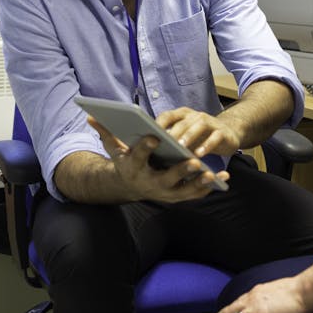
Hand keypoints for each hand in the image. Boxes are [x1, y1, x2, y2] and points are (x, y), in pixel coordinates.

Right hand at [89, 116, 227, 201]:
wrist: (130, 186)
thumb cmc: (125, 161)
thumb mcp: (114, 148)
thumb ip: (106, 132)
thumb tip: (91, 116)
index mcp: (134, 168)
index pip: (139, 157)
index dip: (146, 147)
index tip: (155, 136)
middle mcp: (149, 183)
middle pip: (166, 178)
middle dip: (180, 171)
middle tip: (193, 161)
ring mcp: (164, 193)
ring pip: (183, 190)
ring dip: (198, 183)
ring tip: (211, 173)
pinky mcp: (177, 197)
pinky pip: (194, 194)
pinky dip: (207, 187)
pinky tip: (221, 177)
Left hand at [157, 107, 240, 158]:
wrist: (228, 134)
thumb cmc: (200, 138)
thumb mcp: (185, 137)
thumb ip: (171, 140)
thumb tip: (149, 151)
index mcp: (183, 116)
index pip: (168, 115)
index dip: (158, 123)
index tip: (148, 134)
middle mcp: (196, 116)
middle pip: (183, 121)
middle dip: (174, 132)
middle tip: (164, 143)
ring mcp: (211, 123)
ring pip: (200, 125)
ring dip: (190, 136)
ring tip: (181, 148)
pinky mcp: (222, 132)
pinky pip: (215, 137)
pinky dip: (207, 145)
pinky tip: (199, 154)